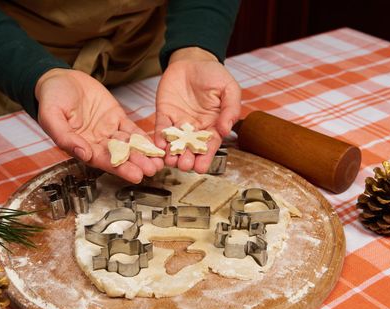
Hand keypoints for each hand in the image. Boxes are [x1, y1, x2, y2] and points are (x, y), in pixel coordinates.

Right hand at [35, 68, 163, 182]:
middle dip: (136, 163)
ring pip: (128, 145)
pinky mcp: (116, 117)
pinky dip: (143, 137)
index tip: (135, 175)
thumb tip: (83, 153)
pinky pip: (131, 129)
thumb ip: (64, 136)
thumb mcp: (51, 115)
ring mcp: (108, 130)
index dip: (119, 168)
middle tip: (152, 170)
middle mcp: (96, 142)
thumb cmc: (50, 97)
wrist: (58, 78)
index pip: (102, 160)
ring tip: (158, 162)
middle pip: (119, 156)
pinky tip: (155, 145)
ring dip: (143, 154)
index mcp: (80, 146)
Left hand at [155, 47, 240, 172]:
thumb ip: (231, 109)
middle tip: (184, 166)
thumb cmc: (214, 74)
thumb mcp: (229, 89)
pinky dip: (159, 137)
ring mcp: (178, 122)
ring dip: (172, 153)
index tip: (201, 168)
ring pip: (175, 143)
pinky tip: (158, 145)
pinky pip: (161, 129)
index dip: (205, 158)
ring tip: (171, 161)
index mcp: (212, 125)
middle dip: (187, 159)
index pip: (209, 146)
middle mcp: (195, 128)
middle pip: (191, 149)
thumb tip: (227, 130)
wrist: (192, 59)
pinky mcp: (164, 114)